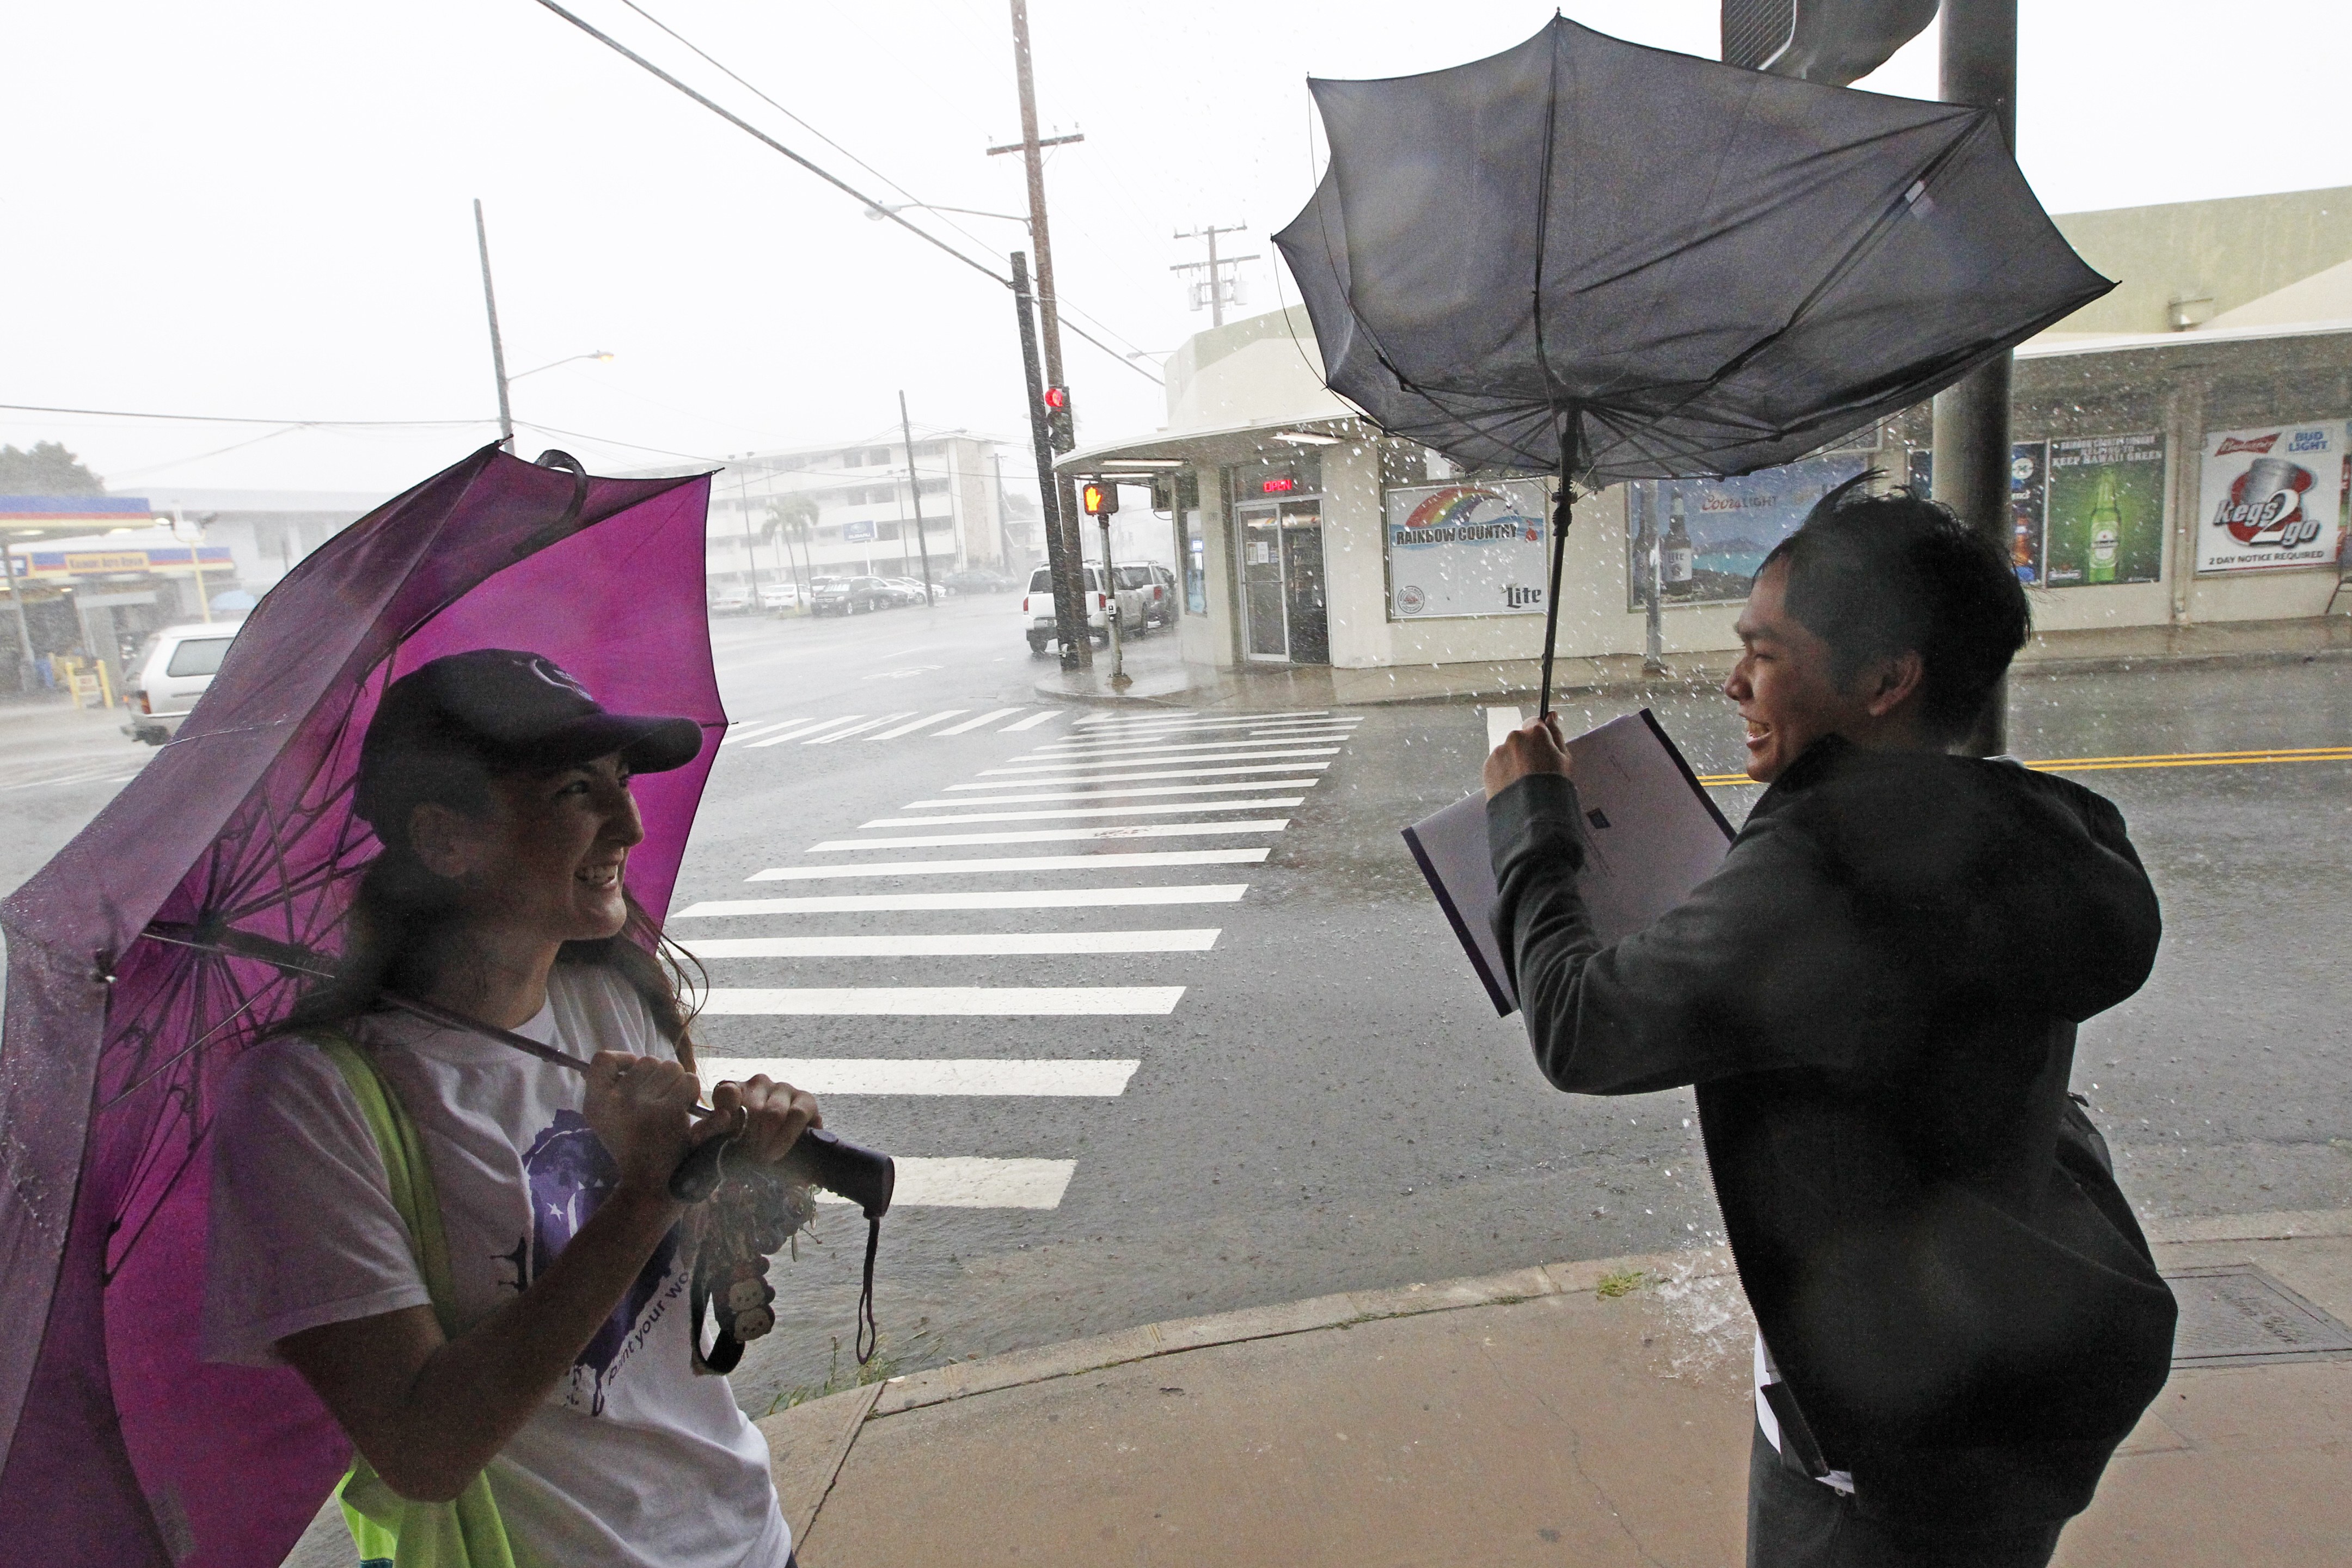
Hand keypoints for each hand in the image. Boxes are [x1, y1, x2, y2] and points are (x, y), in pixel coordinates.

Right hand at [584, 1051, 701, 1197]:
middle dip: (659, 1077)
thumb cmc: (634, 1147)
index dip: (623, 1060)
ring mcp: (641, 1106)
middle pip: (646, 1061)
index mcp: (595, 1105)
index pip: (602, 1060)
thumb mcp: (607, 1120)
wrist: (652, 1183)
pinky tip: (684, 1109)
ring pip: (670, 1067)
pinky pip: (687, 1081)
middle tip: (659, 1101)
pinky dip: (691, 1092)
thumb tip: (627, 1061)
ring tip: (672, 1105)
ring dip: (677, 1083)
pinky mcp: (668, 1111)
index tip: (633, 1074)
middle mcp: (614, 1102)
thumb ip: (609, 1090)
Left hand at [707, 1074, 821, 1166]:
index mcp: (733, 1089)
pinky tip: (780, 1151)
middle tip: (750, 1157)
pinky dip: (787, 1137)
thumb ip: (708, 1134)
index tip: (729, 1137)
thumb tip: (697, 1133)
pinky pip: (797, 1114)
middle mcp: (758, 1083)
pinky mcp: (806, 1099)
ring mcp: (783, 1088)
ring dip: (769, 1141)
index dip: (726, 1116)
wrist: (778, 1154)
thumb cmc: (746, 1145)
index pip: (726, 1092)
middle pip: (751, 1109)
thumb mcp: (721, 1140)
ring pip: (774, 1113)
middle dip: (751, 1139)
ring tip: (765, 1157)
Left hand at [1484, 713, 1570, 797]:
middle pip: (1519, 738)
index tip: (1541, 748)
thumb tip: (1551, 715)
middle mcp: (1514, 737)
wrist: (1532, 810)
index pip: (1534, 722)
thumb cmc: (1554, 784)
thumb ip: (1556, 733)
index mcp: (1535, 732)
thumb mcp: (1564, 758)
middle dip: (1525, 749)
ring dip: (1513, 761)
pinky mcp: (1487, 765)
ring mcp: (1499, 751)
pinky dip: (1503, 772)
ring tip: (1522, 782)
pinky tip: (1512, 785)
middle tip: (1533, 771)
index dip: (1538, 736)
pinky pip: (1497, 764)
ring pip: (1507, 751)